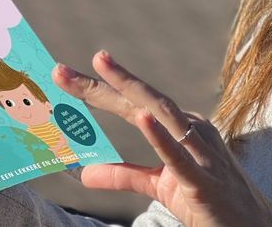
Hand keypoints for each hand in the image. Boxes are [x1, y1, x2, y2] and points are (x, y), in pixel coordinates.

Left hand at [52, 51, 271, 226]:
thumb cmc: (209, 201)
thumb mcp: (161, 185)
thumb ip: (125, 175)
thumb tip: (85, 174)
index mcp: (183, 127)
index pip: (134, 103)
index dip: (100, 88)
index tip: (66, 74)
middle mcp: (192, 129)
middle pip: (142, 99)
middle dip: (103, 82)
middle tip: (62, 70)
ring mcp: (200, 152)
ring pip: (160, 114)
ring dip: (129, 91)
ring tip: (100, 70)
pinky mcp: (202, 180)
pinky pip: (178, 155)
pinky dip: (159, 136)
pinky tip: (142, 118)